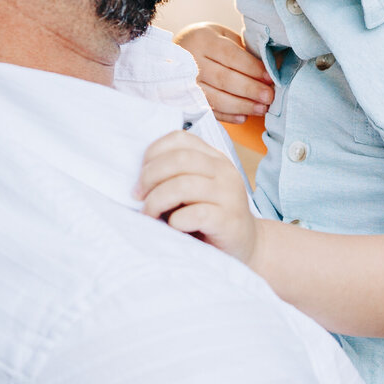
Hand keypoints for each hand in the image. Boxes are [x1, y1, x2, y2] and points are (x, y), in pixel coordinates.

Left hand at [138, 131, 260, 262]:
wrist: (246, 245)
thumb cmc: (209, 216)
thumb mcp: (193, 189)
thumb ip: (175, 175)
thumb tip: (137, 179)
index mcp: (214, 157)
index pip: (179, 138)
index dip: (153, 153)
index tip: (140, 175)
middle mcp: (224, 170)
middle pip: (179, 159)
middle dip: (149, 177)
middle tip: (138, 197)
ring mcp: (229, 195)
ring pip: (183, 185)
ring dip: (157, 201)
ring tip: (149, 214)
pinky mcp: (229, 220)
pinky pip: (196, 214)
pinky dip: (176, 220)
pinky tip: (173, 226)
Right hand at [174, 22, 273, 124]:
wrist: (174, 53)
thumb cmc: (207, 44)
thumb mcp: (222, 36)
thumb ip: (242, 50)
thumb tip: (270, 70)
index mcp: (203, 40)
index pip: (230, 56)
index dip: (252, 68)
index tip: (269, 78)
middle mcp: (191, 61)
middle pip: (224, 78)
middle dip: (250, 89)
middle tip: (269, 97)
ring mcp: (185, 83)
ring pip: (216, 98)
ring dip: (241, 105)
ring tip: (261, 108)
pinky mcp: (185, 100)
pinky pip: (208, 111)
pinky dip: (227, 116)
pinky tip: (243, 117)